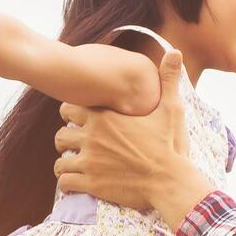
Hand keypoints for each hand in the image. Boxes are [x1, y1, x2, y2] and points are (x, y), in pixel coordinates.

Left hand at [52, 52, 215, 225]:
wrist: (170, 181)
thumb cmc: (171, 145)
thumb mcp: (172, 108)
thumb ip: (169, 80)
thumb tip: (175, 51)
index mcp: (105, 118)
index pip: (68, 109)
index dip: (69, 115)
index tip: (76, 120)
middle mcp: (92, 138)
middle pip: (60, 136)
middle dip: (65, 141)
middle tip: (73, 145)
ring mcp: (90, 162)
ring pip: (60, 161)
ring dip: (64, 163)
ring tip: (72, 165)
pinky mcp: (92, 184)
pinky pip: (65, 182)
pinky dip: (67, 182)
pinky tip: (75, 182)